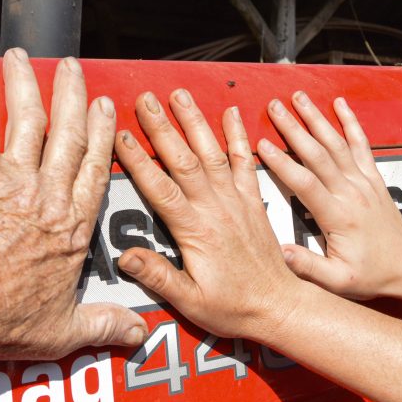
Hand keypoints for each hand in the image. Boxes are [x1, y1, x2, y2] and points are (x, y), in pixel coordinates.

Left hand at [0, 51, 146, 361]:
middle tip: (74, 70)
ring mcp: (14, 180)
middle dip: (72, 96)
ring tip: (22, 58)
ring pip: (27, 118)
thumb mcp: (62, 332)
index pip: (94, 170)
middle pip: (68, 133)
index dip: (102, 136)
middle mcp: (49, 196)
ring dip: (26, 83)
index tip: (104, 111)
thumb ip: (103, 326)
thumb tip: (136, 335)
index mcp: (73, 228)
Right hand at [113, 89, 306, 343]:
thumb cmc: (234, 308)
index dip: (139, 161)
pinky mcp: (254, 201)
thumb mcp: (191, 302)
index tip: (121, 135)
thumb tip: (126, 257)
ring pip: (212, 153)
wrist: (280, 307)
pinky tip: (231, 113)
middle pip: (184, 160)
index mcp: (196, 232)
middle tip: (145, 99)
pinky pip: (245, 163)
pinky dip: (238, 136)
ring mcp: (237, 201)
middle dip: (163, 127)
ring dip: (195, 121)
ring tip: (179, 94)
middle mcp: (216, 209)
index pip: (160, 189)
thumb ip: (159, 277)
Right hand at [258, 93, 401, 300]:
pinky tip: (339, 104)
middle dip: (294, 128)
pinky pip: (361, 144)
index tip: (261, 144)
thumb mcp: (339, 280)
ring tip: (298, 98)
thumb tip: (281, 252)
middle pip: (318, 153)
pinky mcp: (373, 177)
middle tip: (273, 108)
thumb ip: (308, 266)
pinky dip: (350, 122)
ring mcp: (363, 181)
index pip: (305, 182)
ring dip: (316, 118)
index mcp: (338, 215)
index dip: (281, 162)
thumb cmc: (373, 273)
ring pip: (337, 143)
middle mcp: (351, 192)